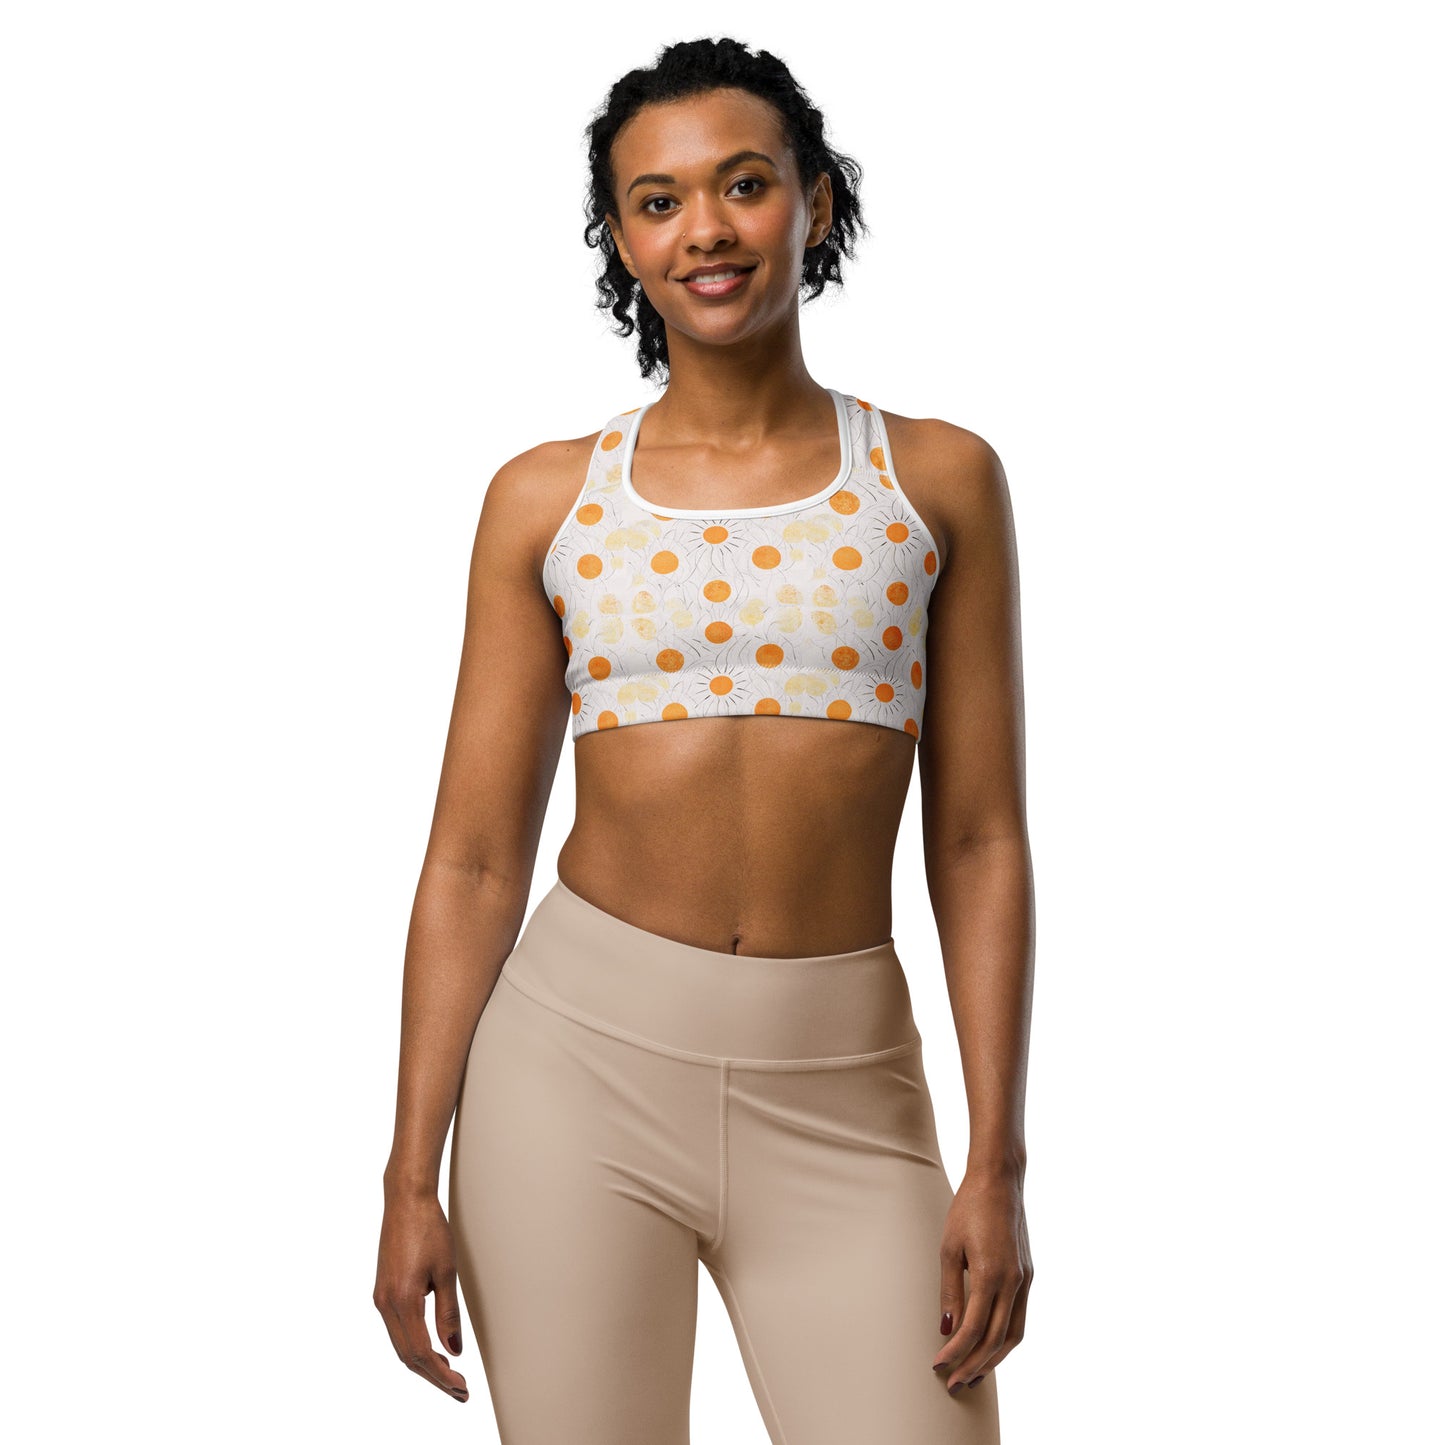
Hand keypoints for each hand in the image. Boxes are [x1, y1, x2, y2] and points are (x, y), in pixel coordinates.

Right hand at [374, 1190, 470, 1401]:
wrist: (406, 1200)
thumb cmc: (429, 1228)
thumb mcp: (446, 1271)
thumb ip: (448, 1313)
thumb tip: (454, 1350)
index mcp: (403, 1300)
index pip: (421, 1353)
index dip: (441, 1375)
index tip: (461, 1387)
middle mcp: (386, 1304)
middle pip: (407, 1356)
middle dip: (433, 1377)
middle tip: (459, 1390)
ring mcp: (381, 1298)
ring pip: (400, 1345)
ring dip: (423, 1364)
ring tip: (449, 1375)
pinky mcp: (383, 1291)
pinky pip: (396, 1330)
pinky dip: (412, 1346)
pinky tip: (430, 1349)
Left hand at [931, 1166, 1031, 1393]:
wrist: (1000, 1181)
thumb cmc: (968, 1209)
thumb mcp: (949, 1247)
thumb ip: (950, 1290)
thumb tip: (947, 1329)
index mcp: (992, 1274)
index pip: (974, 1328)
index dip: (956, 1351)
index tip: (938, 1364)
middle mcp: (1014, 1282)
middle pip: (997, 1339)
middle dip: (975, 1365)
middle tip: (954, 1384)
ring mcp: (1026, 1279)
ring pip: (1014, 1334)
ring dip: (994, 1358)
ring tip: (973, 1375)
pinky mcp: (1029, 1275)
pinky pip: (1020, 1317)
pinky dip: (1005, 1338)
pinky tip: (990, 1346)